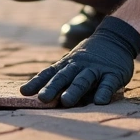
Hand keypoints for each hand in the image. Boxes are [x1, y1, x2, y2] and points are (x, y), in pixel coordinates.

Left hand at [21, 16, 139, 106]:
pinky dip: (104, 92)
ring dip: (74, 90)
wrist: (116, 38)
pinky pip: (108, 84)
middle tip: (42, 99)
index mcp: (67, 65)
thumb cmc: (88, 58)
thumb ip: (59, 78)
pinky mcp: (114, 74)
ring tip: (66, 101)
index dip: (37, 82)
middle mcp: (79, 66)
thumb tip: (39, 97)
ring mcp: (97, 69)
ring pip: (84, 80)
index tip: (24, 92)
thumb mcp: (72, 63)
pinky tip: (99, 102)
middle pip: (64, 77)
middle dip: (52, 88)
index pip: (49, 73)